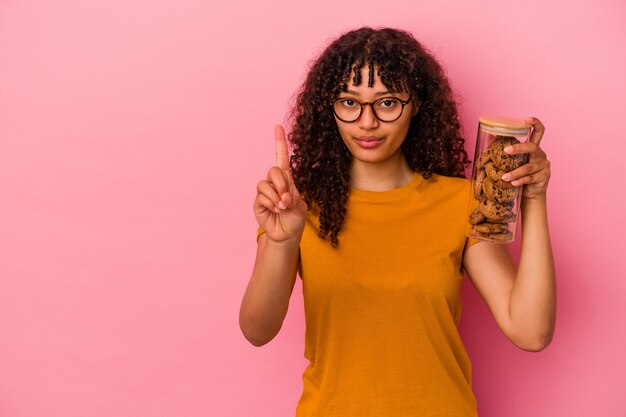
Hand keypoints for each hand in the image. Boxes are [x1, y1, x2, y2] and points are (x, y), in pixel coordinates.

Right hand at [253, 125, 307, 242]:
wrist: (287, 234)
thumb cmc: (295, 218)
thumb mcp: (300, 205)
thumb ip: (292, 196)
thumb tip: (281, 195)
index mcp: (287, 179)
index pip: (282, 157)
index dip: (280, 142)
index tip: (278, 127)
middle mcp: (274, 182)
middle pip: (274, 170)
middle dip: (282, 183)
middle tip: (287, 198)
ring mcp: (265, 192)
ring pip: (265, 183)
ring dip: (276, 196)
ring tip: (281, 207)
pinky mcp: (258, 202)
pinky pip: (262, 196)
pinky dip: (271, 204)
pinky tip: (275, 211)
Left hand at [501, 117, 550, 199]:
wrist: (530, 192)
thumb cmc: (520, 173)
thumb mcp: (513, 161)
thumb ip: (504, 149)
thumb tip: (490, 136)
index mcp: (534, 147)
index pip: (538, 131)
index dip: (535, 123)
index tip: (526, 119)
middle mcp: (540, 154)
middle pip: (532, 147)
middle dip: (519, 148)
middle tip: (506, 151)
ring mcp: (544, 166)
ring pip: (529, 167)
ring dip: (515, 172)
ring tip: (504, 177)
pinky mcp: (544, 177)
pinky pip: (531, 178)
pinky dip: (520, 180)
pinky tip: (513, 183)